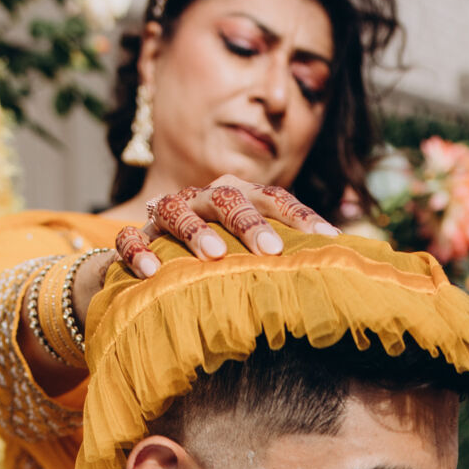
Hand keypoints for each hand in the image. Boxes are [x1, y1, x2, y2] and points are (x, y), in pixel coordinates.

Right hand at [112, 175, 338, 282]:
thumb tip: (338, 269)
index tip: (328, 239)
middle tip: (271, 251)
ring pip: (178, 210)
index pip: (272, 198)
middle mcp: (202, 199)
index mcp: (236, 199)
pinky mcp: (135, 238)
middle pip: (227, 197)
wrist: (149, 266)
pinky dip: (139, 251)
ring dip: (197, 231)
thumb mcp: (250, 259)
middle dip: (250, 223)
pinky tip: (153, 271)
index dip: (300, 216)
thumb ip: (283, 260)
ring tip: (216, 256)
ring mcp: (165, 216)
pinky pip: (131, 238)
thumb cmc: (213, 264)